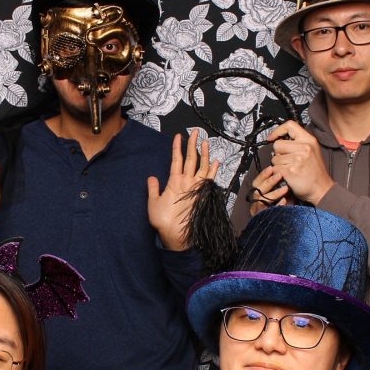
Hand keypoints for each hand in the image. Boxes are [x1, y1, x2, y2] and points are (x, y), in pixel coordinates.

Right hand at [147, 130, 219, 250]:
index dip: (177, 147)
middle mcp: (187, 182)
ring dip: (205, 153)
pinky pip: (210, 179)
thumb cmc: (164, 221)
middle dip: (193, 144)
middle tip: (196, 132)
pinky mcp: (203, 196)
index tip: (179, 136)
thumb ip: (153, 189)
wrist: (178, 236)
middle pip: (191, 159)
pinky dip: (214, 170)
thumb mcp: (153, 204)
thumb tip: (152, 177)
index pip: (176, 160)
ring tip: (207, 141)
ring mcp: (197, 188)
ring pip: (202, 166)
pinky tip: (217, 162)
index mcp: (174, 182)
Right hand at [244, 165, 292, 216]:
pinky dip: (277, 205)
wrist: (286, 221)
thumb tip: (281, 171)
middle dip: (268, 182)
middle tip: (279, 175)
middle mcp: (255, 202)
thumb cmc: (284, 203)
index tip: (271, 168)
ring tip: (286, 188)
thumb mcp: (280, 192)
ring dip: (274, 193)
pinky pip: (268, 210)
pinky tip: (284, 201)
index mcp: (257, 194)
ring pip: (262, 199)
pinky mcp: (264, 217)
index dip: (263, 175)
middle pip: (258, 190)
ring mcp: (258, 210)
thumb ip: (277, 184)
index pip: (256, 183)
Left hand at [268, 120, 333, 205]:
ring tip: (290, 168)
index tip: (272, 137)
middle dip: (278, 154)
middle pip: (277, 144)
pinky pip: (275, 169)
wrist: (322, 189)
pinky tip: (287, 175)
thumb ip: (299, 143)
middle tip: (287, 160)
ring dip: (278, 165)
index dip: (278, 131)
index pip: (290, 125)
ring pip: (274, 158)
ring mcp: (297, 159)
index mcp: (309, 140)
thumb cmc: (316, 172)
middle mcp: (304, 148)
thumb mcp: (313, 151)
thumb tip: (280, 139)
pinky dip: (278, 173)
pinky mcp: (290, 171)